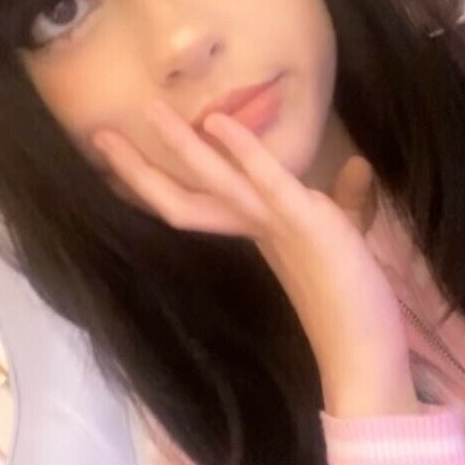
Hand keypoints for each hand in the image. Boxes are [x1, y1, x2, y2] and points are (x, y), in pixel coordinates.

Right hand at [93, 99, 419, 416]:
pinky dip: (244, 150)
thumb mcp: (349, 236)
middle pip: (182, 198)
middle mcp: (254, 230)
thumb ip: (348, 200)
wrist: (365, 355)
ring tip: (149, 110)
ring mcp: (275, 227)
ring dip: (181, 146)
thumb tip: (358, 164)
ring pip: (214, 184)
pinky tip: (216, 121)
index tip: (121, 160)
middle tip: (98, 136)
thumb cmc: (355, 300)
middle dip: (139, 168)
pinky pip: (268, 182)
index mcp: (256, 233)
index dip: (158, 181)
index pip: (196, 204)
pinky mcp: (305, 224)